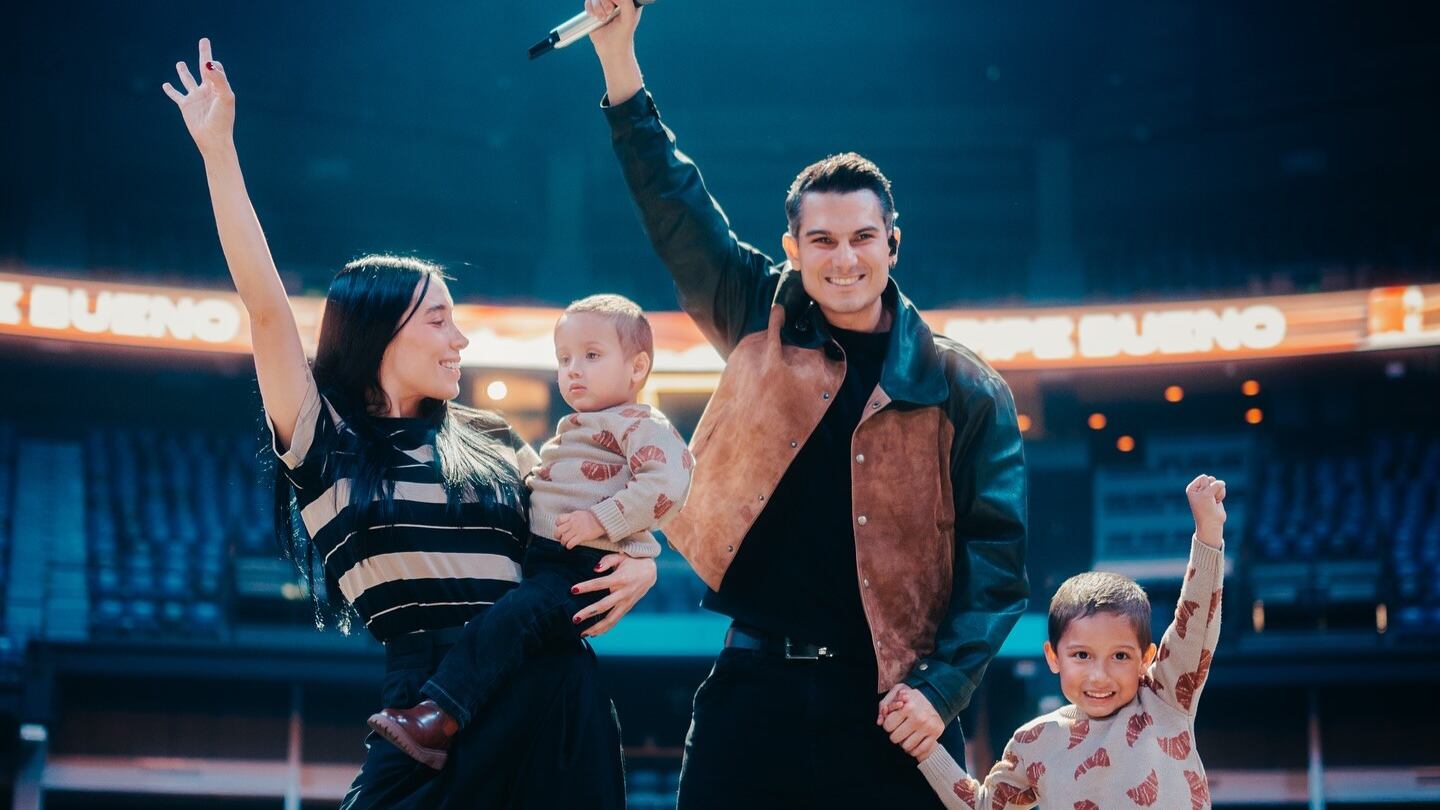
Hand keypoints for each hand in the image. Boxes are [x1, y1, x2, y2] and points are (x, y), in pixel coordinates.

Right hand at [162, 38, 235, 157]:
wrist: (213, 138)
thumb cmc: (222, 119)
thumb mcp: (225, 97)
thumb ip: (218, 79)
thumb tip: (208, 63)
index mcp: (219, 86)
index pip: (216, 68)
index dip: (214, 64)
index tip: (211, 67)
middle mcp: (207, 89)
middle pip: (204, 67)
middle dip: (204, 53)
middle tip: (204, 40)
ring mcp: (196, 97)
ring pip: (188, 79)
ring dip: (184, 71)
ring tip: (179, 63)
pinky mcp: (186, 105)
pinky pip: (176, 95)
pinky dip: (170, 90)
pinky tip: (165, 84)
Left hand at [554, 510, 606, 547]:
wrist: (603, 520)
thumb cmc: (593, 518)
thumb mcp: (581, 514)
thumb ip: (573, 518)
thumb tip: (568, 524)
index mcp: (572, 516)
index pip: (558, 520)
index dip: (558, 525)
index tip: (561, 528)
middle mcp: (573, 522)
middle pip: (558, 530)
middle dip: (557, 536)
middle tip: (560, 538)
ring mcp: (577, 529)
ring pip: (564, 538)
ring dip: (563, 542)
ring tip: (565, 544)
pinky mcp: (582, 536)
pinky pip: (571, 543)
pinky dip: (568, 546)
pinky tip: (570, 546)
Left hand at [570, 554, 655, 636]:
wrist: (650, 572)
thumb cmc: (632, 562)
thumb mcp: (620, 556)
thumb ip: (607, 561)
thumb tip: (595, 569)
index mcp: (620, 578)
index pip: (600, 583)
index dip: (586, 587)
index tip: (572, 590)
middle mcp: (624, 593)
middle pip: (604, 605)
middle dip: (588, 613)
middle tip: (574, 619)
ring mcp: (626, 603)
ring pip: (610, 619)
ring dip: (596, 627)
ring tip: (582, 633)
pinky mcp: (627, 608)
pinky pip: (615, 620)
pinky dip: (605, 629)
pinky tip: (593, 634)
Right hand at [584, 0, 642, 61]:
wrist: (611, 49)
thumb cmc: (623, 35)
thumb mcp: (629, 18)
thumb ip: (626, 2)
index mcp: (629, 1)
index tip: (614, 8)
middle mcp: (617, 1)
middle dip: (605, 2)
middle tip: (609, 13)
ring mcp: (605, 5)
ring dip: (597, 7)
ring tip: (602, 19)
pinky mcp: (595, 10)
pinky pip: (588, 1)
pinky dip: (590, 8)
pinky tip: (594, 17)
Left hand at [877, 684, 944, 760]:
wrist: (935, 697)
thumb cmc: (911, 698)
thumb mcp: (896, 693)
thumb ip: (884, 705)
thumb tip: (879, 721)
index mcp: (908, 707)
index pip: (887, 726)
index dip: (888, 725)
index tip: (892, 722)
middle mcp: (919, 718)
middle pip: (895, 738)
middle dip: (895, 735)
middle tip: (899, 729)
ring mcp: (928, 727)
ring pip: (907, 747)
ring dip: (904, 743)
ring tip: (907, 735)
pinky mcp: (936, 734)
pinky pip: (920, 751)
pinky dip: (914, 750)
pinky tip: (914, 742)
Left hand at [1186, 474, 1226, 546]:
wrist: (1211, 523)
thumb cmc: (1205, 509)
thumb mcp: (1207, 494)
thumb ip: (1215, 484)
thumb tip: (1222, 482)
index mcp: (1192, 488)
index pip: (1204, 477)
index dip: (1207, 486)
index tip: (1203, 497)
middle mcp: (1199, 489)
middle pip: (1211, 479)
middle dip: (1213, 489)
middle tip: (1209, 499)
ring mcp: (1207, 492)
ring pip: (1218, 483)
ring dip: (1218, 492)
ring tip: (1213, 501)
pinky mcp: (1215, 495)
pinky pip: (1222, 489)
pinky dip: (1221, 495)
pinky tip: (1217, 502)